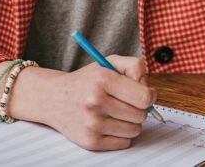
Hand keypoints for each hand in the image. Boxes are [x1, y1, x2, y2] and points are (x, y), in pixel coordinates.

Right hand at [16, 55, 156, 150]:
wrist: (54, 98)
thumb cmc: (86, 81)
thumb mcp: (108, 62)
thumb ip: (134, 65)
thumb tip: (147, 86)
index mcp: (103, 80)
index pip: (144, 97)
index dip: (149, 95)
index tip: (145, 94)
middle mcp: (96, 103)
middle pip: (141, 115)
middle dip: (139, 108)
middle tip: (127, 102)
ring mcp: (93, 124)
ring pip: (134, 130)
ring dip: (130, 122)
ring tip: (117, 112)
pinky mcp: (91, 141)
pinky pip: (124, 143)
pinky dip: (121, 134)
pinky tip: (109, 123)